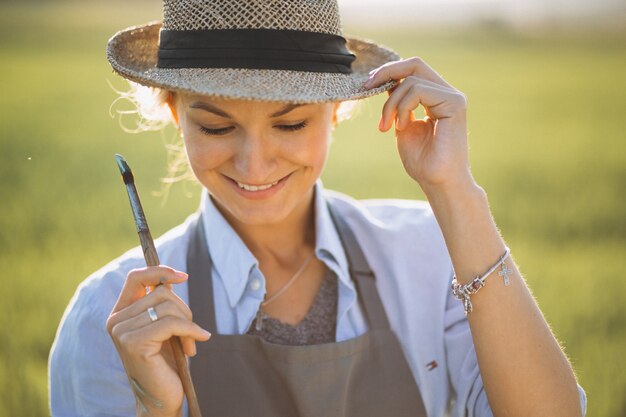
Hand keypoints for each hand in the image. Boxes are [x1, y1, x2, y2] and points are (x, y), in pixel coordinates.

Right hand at [106, 266, 210, 416]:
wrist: (162, 398)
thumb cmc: (165, 362)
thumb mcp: (164, 327)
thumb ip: (162, 304)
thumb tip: (174, 277)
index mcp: (120, 313)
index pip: (135, 277)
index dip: (159, 271)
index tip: (182, 276)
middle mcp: (116, 321)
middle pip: (160, 292)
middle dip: (184, 310)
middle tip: (192, 333)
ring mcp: (123, 332)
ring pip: (168, 307)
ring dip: (188, 324)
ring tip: (190, 344)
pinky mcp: (135, 343)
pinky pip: (172, 323)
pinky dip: (191, 331)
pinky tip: (198, 343)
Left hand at [364, 57, 474, 193]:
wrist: (438, 182)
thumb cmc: (423, 161)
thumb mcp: (403, 125)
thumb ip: (398, 104)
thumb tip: (386, 82)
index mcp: (436, 97)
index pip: (412, 71)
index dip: (388, 73)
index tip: (367, 86)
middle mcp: (446, 93)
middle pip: (415, 64)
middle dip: (386, 72)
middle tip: (368, 87)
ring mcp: (453, 97)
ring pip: (411, 80)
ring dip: (391, 103)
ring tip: (387, 126)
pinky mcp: (454, 103)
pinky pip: (418, 90)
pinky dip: (402, 107)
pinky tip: (401, 127)